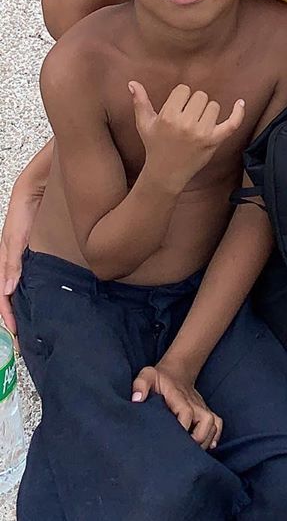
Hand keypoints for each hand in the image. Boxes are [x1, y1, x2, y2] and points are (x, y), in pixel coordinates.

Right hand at [0, 188, 43, 340]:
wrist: (39, 185)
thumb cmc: (24, 207)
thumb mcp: (17, 236)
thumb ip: (12, 261)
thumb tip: (8, 290)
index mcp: (5, 260)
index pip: (2, 295)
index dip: (7, 315)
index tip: (14, 332)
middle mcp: (14, 262)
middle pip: (11, 296)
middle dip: (14, 318)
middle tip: (22, 341)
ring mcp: (26, 257)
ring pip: (22, 289)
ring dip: (24, 308)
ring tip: (33, 328)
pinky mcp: (37, 252)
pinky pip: (33, 277)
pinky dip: (34, 292)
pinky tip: (44, 301)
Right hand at [130, 83, 244, 193]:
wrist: (166, 173)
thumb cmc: (155, 146)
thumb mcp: (144, 124)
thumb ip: (140, 102)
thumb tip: (132, 83)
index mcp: (168, 116)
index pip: (183, 90)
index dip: (180, 98)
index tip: (176, 109)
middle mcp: (185, 123)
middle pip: (200, 96)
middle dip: (193, 104)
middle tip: (186, 119)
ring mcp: (201, 133)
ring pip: (213, 106)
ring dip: (207, 112)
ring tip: (196, 125)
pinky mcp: (214, 141)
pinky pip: (232, 123)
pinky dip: (238, 113)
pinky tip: (240, 102)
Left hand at [131, 363, 221, 449]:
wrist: (176, 372)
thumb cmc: (159, 379)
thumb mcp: (147, 376)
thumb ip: (140, 384)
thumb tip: (137, 399)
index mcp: (178, 397)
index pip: (186, 413)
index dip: (182, 428)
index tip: (172, 442)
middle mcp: (194, 403)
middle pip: (206, 420)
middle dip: (198, 438)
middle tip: (182, 452)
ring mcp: (201, 408)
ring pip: (213, 424)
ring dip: (206, 440)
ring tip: (192, 454)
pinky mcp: (205, 412)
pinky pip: (218, 424)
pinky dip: (215, 436)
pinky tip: (208, 447)